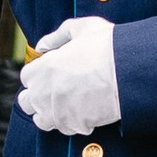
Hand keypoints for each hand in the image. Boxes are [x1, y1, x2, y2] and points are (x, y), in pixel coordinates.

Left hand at [17, 15, 120, 136]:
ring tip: (68, 104)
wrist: (130, 70)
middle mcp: (44, 93)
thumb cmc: (107, 46)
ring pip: (43, 121)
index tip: (51, 74)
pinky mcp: (75, 124)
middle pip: (27, 103)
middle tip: (56, 91)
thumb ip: (57, 36)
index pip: (26, 78)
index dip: (39, 75)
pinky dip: (73, 122)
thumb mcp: (82, 28)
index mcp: (43, 69)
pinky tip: (85, 110)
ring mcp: (58, 111)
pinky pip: (67, 128)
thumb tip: (42, 45)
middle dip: (38, 97)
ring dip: (52, 114)